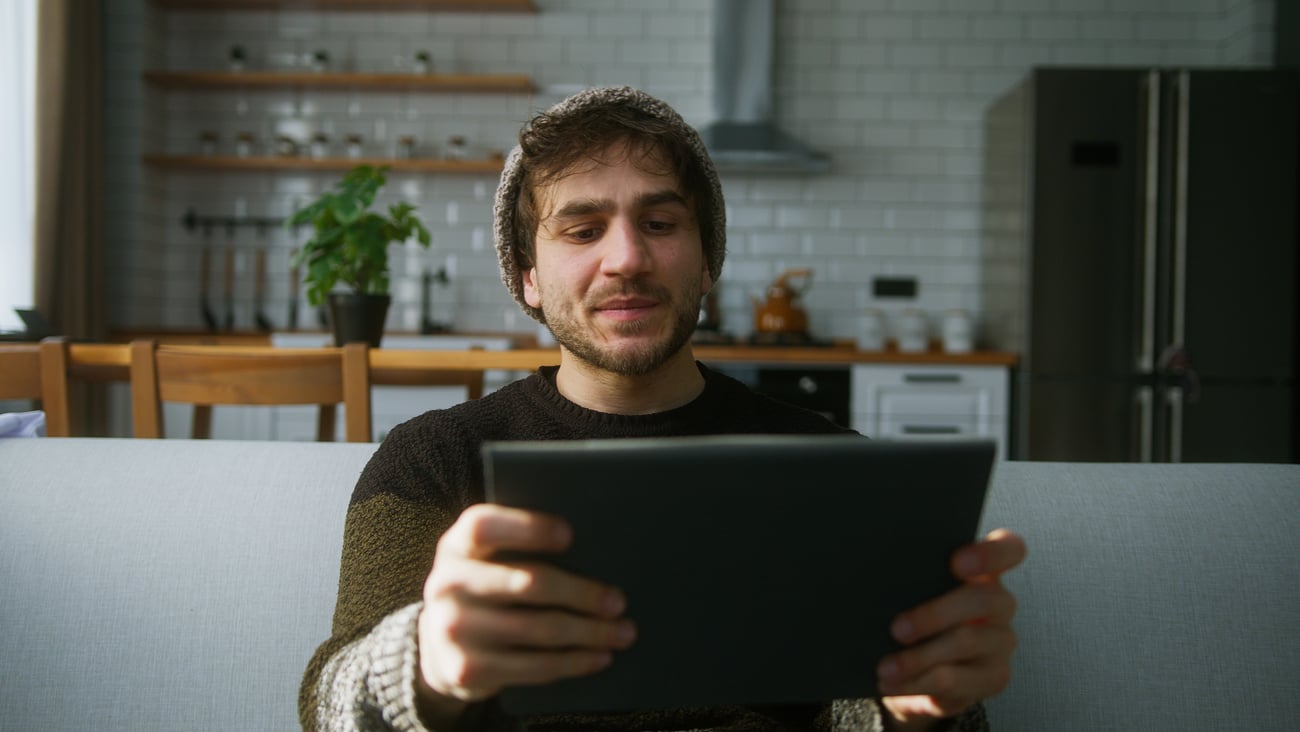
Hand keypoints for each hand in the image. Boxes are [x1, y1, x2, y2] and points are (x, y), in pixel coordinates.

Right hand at [417, 504, 635, 707]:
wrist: (439, 645)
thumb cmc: (484, 587)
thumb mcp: (485, 559)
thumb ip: (518, 547)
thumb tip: (594, 549)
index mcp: (456, 545)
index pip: (485, 526)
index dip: (528, 528)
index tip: (570, 535)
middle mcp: (447, 584)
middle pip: (528, 582)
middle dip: (582, 593)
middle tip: (618, 600)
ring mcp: (454, 630)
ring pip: (540, 629)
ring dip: (590, 632)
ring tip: (622, 632)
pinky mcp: (467, 670)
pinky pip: (534, 667)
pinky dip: (574, 662)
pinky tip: (599, 656)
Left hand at [875, 528, 1025, 726]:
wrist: (919, 670)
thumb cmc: (914, 615)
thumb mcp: (912, 593)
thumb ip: (911, 579)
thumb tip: (877, 580)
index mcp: (984, 571)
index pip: (1009, 549)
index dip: (990, 553)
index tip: (956, 562)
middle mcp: (1000, 603)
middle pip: (983, 598)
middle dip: (935, 613)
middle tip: (897, 629)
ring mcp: (1001, 641)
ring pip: (966, 642)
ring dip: (918, 656)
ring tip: (885, 667)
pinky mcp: (994, 677)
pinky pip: (956, 680)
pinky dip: (918, 682)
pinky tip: (894, 683)